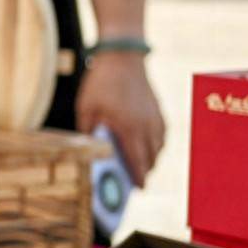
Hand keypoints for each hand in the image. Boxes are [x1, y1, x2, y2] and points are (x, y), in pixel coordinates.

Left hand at [77, 52, 165, 185]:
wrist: (123, 57)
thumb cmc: (101, 83)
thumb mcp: (86, 109)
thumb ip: (88, 132)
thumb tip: (89, 151)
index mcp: (129, 128)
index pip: (137, 160)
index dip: (138, 177)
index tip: (138, 190)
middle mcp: (147, 126)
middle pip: (150, 158)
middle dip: (144, 171)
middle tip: (135, 181)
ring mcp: (156, 118)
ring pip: (158, 147)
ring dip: (150, 158)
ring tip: (139, 166)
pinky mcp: (159, 111)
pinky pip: (162, 135)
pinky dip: (156, 145)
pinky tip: (146, 147)